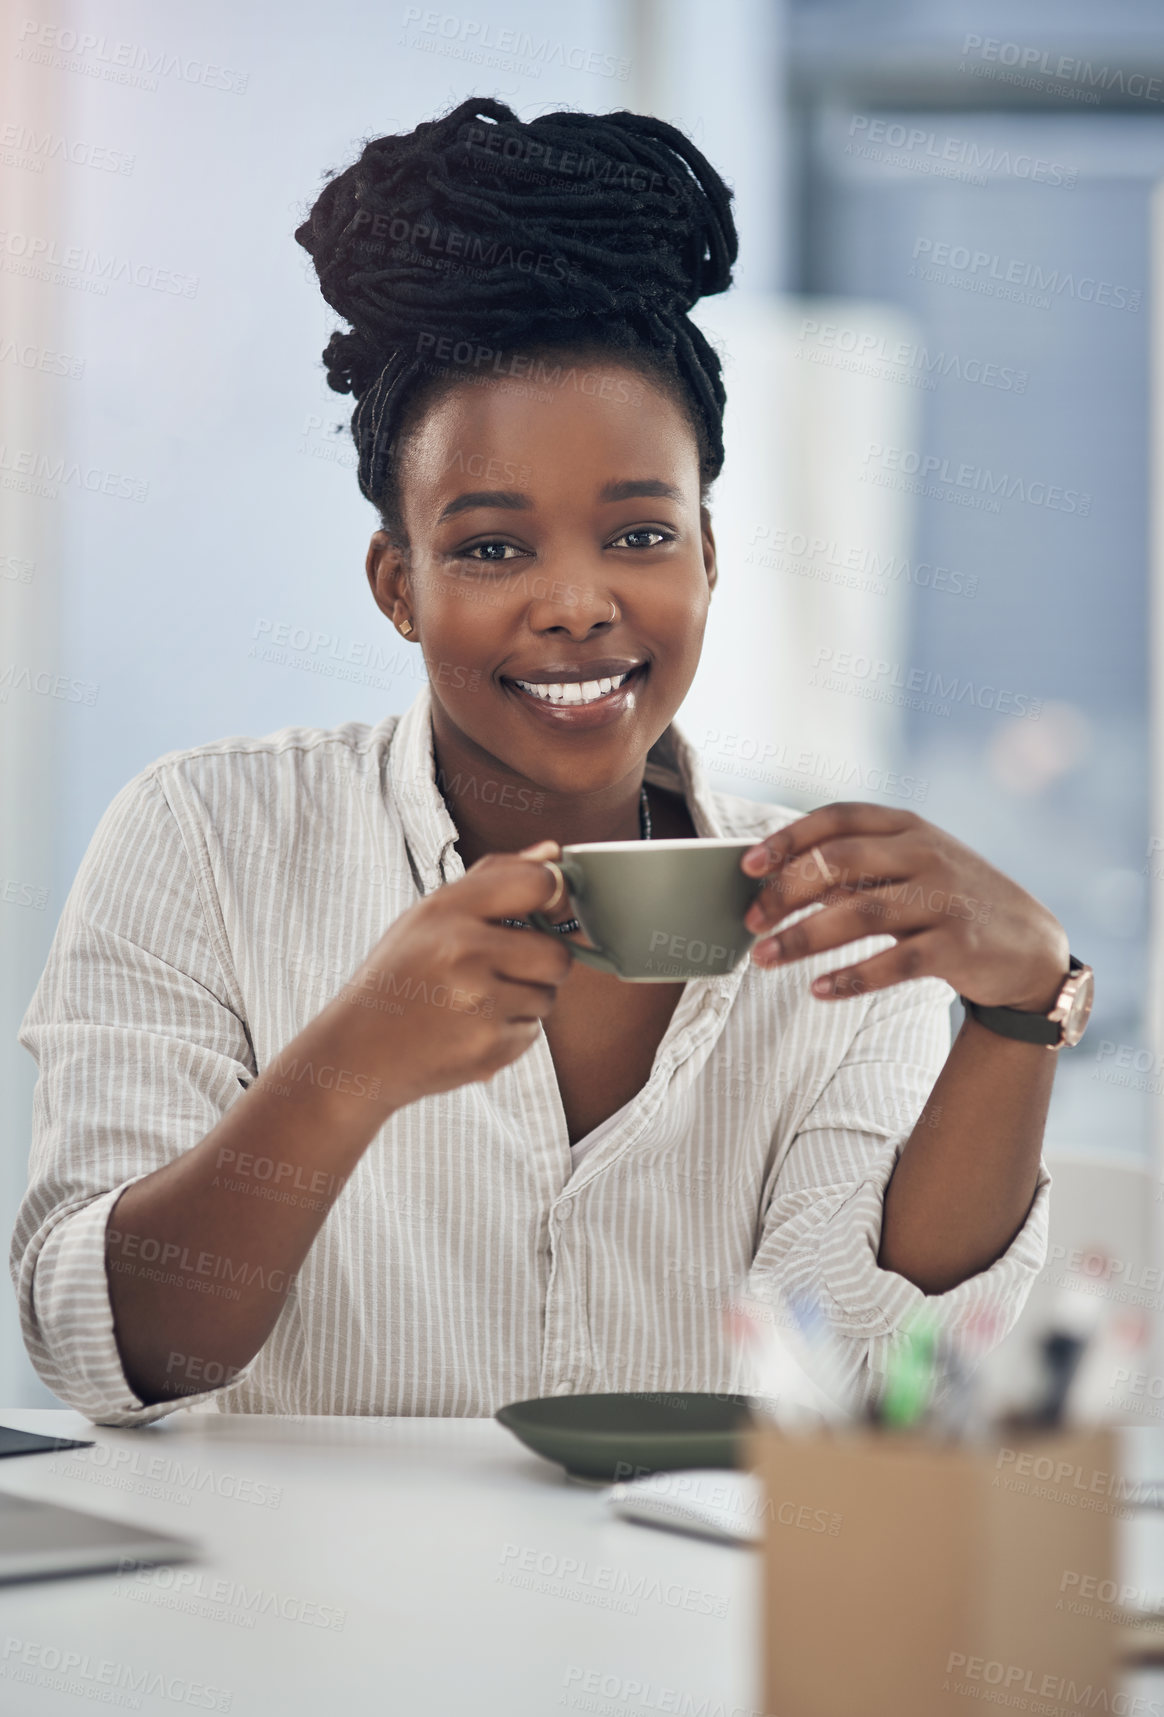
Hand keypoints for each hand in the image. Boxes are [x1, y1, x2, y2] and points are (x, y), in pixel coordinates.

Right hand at [330, 839, 571, 1108]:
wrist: (357, 1051)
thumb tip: (552, 852)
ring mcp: (478, 1003)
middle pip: (556, 953)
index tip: (545, 910)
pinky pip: (532, 1032)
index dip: (553, 896)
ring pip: (548, 996)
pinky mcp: (489, 1047)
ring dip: (524, 1000)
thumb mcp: (428, 915)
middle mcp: (464, 951)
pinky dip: (510, 1032)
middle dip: (542, 964)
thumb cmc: (398, 977)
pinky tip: (469, 1028)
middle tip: (503, 970)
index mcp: (447, 909)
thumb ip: (493, 878)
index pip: (537, 884)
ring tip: (474, 1002)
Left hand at [739, 803, 1069, 1011]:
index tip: (747, 865)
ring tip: (764, 959)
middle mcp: (927, 853)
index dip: (788, 838)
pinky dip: (852, 977)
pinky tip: (818, 990)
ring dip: (804, 938)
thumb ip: (853, 871)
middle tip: (749, 922)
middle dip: (786, 892)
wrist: (1032, 947)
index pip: (838, 818)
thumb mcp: (909, 871)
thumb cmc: (950, 903)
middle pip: (841, 861)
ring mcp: (946, 898)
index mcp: (908, 826)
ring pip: (861, 913)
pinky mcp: (959, 946)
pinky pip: (895, 963)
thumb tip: (776, 886)